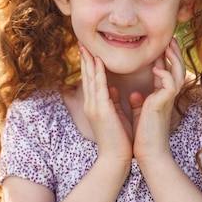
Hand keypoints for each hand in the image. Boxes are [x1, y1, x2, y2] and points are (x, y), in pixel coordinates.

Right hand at [79, 44, 132, 161]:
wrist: (116, 159)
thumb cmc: (119, 139)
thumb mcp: (115, 116)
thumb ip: (113, 102)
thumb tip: (114, 90)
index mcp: (94, 106)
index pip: (90, 82)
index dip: (89, 65)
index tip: (88, 51)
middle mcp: (91, 105)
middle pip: (86, 77)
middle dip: (85, 59)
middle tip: (82, 43)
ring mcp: (94, 107)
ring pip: (91, 79)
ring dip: (89, 61)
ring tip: (88, 46)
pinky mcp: (101, 110)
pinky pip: (99, 87)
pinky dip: (98, 73)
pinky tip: (98, 61)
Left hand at [131, 38, 185, 163]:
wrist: (147, 153)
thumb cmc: (143, 136)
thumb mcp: (140, 114)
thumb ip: (139, 101)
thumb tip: (134, 93)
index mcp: (160, 96)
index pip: (166, 71)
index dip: (165, 57)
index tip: (161, 43)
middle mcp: (166, 96)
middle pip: (177, 67)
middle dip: (174, 52)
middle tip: (170, 38)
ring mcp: (167, 100)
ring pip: (178, 72)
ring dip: (174, 58)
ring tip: (168, 45)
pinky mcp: (163, 105)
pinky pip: (170, 85)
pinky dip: (165, 75)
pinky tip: (156, 68)